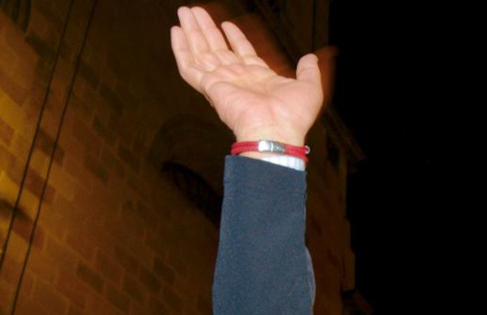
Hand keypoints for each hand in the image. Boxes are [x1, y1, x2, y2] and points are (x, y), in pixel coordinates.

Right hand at [171, 6, 322, 143]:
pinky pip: (189, 66)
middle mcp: (237, 79)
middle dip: (207, 28)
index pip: (242, 53)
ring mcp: (222, 82)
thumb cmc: (292, 117)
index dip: (234, 37)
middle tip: (196, 11)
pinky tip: (175, 32)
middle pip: (217, 48)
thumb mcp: (309, 87)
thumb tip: (311, 59)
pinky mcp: (210, 87)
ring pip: (201, 52)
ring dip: (192, 31)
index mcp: (258, 78)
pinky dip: (181, 49)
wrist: (277, 130)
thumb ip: (308, 71)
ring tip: (184, 12)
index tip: (226, 24)